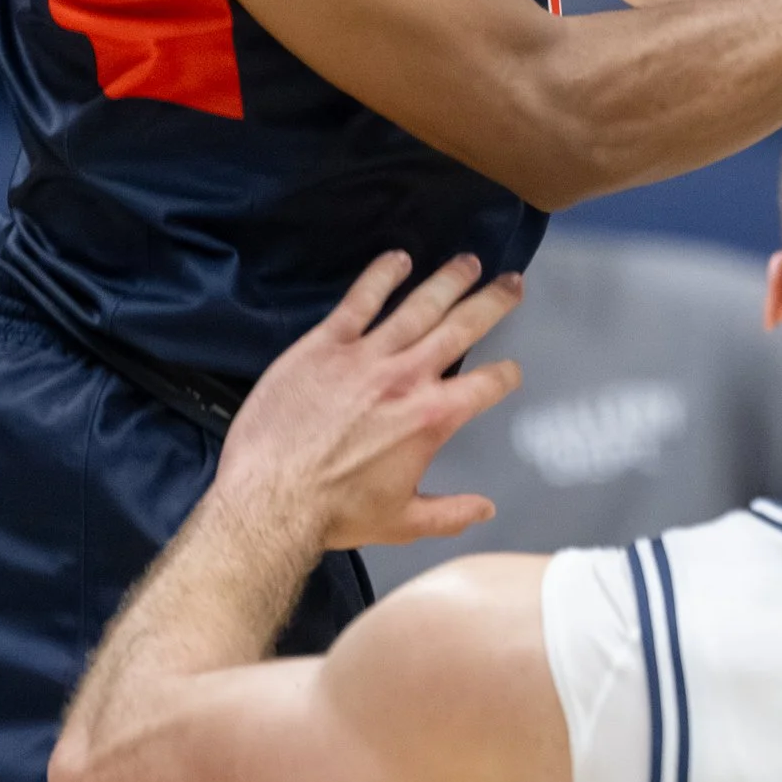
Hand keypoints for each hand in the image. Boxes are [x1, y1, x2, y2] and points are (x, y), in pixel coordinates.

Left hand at [212, 252, 522, 555]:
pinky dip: (381, 276)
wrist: (269, 501)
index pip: (486, 384)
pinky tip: (397, 259)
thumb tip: (486, 510)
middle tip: (511, 282)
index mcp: (431, 418)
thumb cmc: (333, 514)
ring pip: (419, 305)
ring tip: (467, 263)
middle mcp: (408, 377)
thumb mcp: (401, 523)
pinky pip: (361, 300)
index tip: (510, 369)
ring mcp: (367, 355)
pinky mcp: (327, 344)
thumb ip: (449, 513)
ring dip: (448, 280)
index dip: (505, 374)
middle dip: (493, 302)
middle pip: (462, 326)